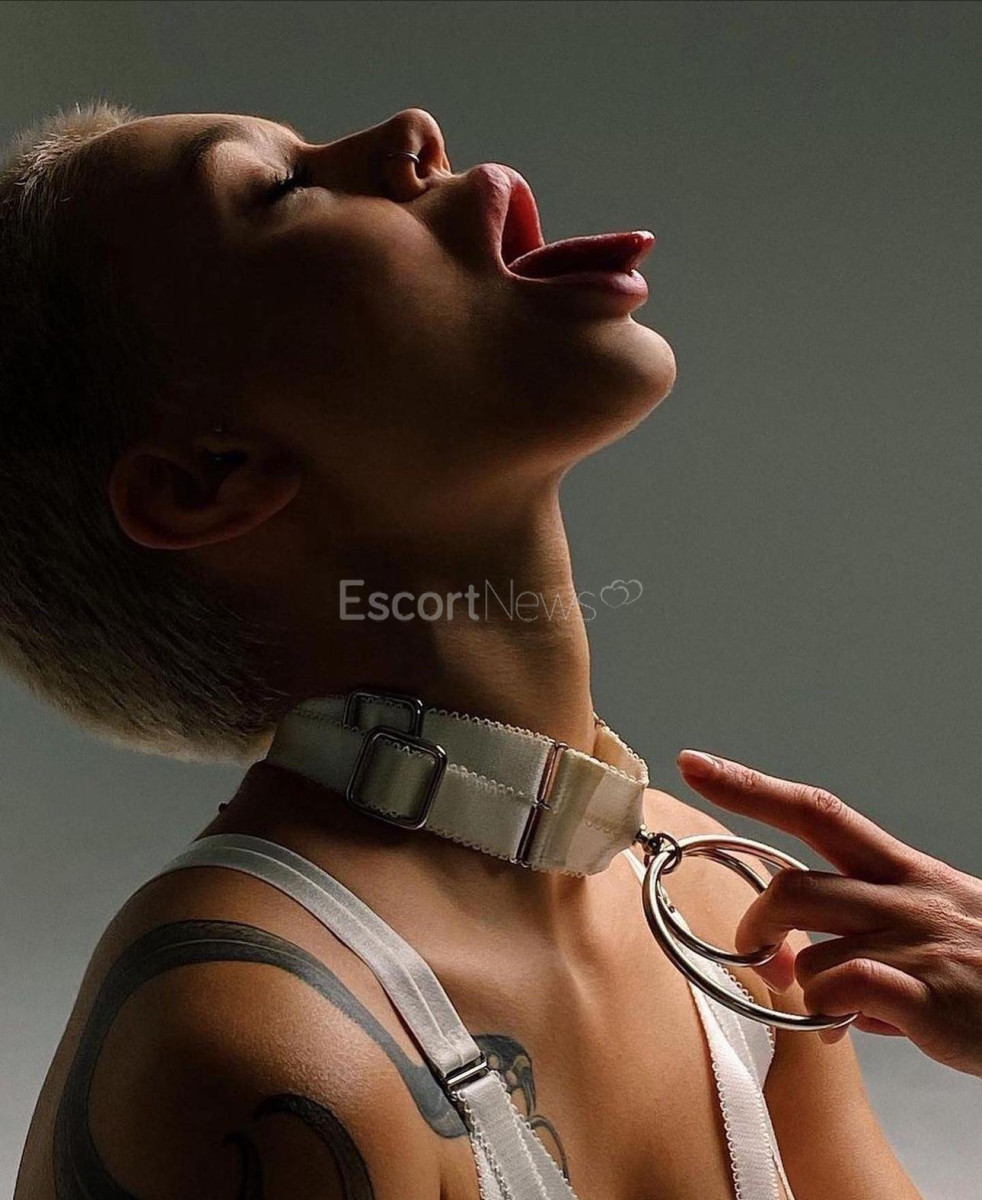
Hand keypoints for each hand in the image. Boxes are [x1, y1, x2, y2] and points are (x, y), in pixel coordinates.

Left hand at [675, 748, 981, 1076]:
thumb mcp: (930, 931)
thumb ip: (861, 941)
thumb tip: (802, 976)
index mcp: (902, 869)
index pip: (815, 810)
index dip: (750, 786)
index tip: (694, 763)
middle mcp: (906, 896)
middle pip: (794, 886)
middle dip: (757, 921)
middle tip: (757, 950)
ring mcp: (916, 945)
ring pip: (810, 950)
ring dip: (799, 982)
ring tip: (825, 1002)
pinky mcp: (930, 997)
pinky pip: (845, 989)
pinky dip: (826, 1011)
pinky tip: (843, 1024)